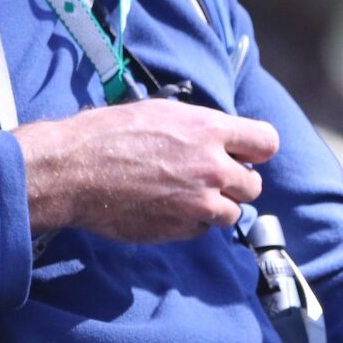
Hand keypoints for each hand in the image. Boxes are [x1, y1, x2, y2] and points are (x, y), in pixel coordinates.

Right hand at [11, 98, 278, 242]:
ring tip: (188, 195)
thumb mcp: (162, 112)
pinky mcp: (181, 229)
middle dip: (236, 182)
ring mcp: (199, 202)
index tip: (246, 153)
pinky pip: (204, 230)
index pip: (266, 143)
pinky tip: (169, 208)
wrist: (75, 170)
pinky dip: (193, 222)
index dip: (256, 149)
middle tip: (211, 178)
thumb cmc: (111, 133)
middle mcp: (212, 167)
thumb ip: (201, 128)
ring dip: (217, 206)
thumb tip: (222, 139)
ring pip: (232, 212)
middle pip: (254, 185)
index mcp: (210, 129)